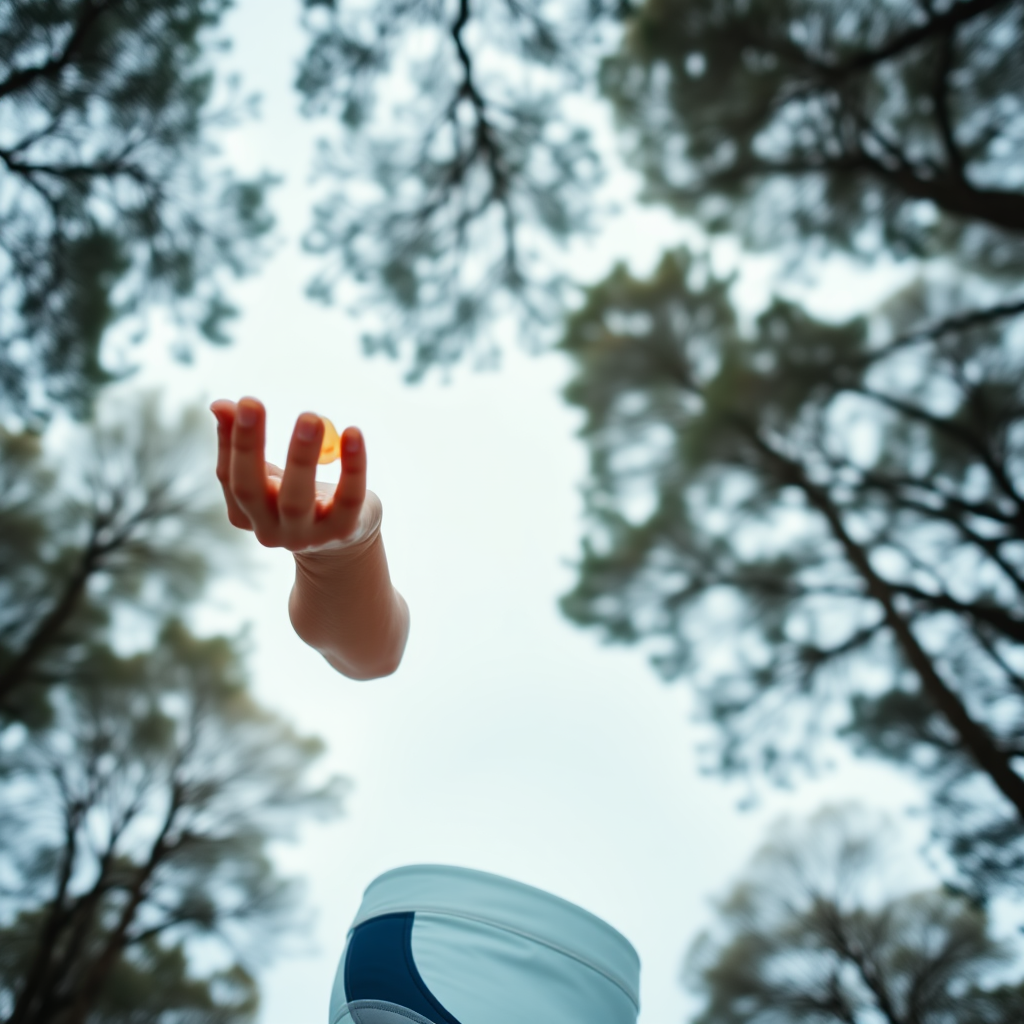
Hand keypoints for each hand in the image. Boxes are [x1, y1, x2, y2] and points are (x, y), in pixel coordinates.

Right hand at [211, 396, 376, 551]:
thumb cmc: (298, 497)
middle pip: (252, 490)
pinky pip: (348, 498)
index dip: (231, 440)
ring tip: (310, 417)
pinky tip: (354, 432)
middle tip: (252, 402)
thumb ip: (243, 442)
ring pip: (297, 499)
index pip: (229, 477)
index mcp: (246, 514)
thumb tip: (220, 405)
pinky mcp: (343, 531)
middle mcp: (270, 530)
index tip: (243, 402)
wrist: (343, 543)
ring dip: (301, 455)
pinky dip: (353, 466)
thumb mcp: (269, 473)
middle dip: (249, 446)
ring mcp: (307, 535)